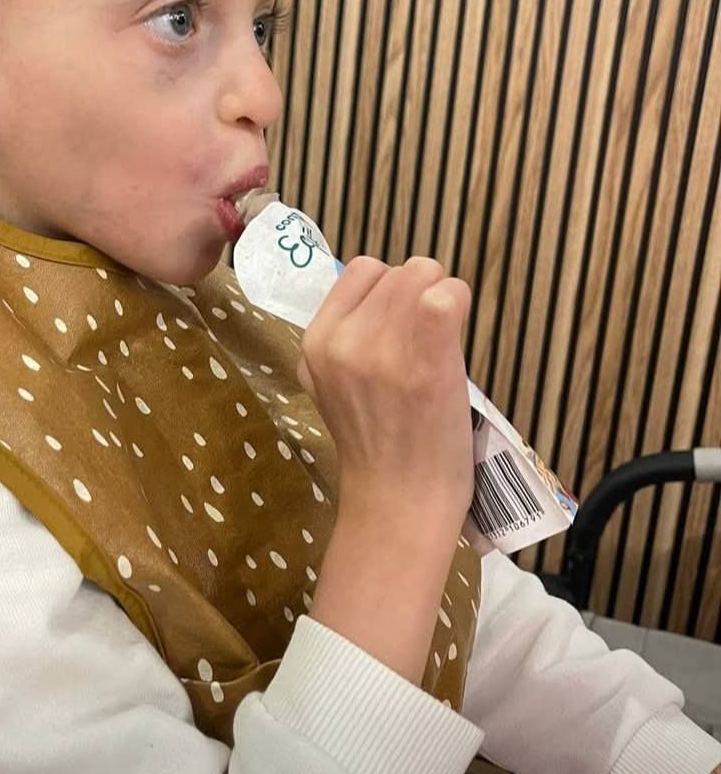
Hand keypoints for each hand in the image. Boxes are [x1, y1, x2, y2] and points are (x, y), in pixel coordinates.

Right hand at [296, 255, 474, 528]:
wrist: (398, 503)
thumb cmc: (376, 447)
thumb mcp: (332, 387)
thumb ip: (345, 341)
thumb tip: (386, 299)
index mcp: (315, 343)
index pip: (362, 271)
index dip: (390, 292)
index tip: (401, 327)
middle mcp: (342, 341)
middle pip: (398, 271)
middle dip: (420, 294)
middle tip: (428, 338)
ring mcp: (382, 350)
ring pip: (425, 274)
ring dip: (445, 298)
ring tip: (443, 341)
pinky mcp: (425, 361)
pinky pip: (445, 297)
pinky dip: (458, 303)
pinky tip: (457, 332)